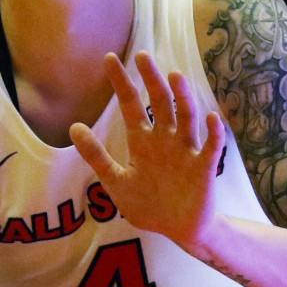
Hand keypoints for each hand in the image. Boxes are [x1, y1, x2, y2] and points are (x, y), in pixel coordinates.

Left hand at [71, 52, 226, 249]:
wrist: (179, 230)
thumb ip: (97, 156)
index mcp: (143, 142)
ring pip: (186, 117)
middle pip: (160, 102)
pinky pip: (211, 147)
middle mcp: (165, 141)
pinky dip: (213, 132)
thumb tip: (73, 127)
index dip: (121, 83)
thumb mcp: (116, 182)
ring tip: (175, 75)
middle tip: (142, 56)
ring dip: (182, 97)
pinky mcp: (204, 168)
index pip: (131, 105)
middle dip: (151, 79)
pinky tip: (211, 117)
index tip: (109, 59)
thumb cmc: (149, 205)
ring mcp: (186, 151)